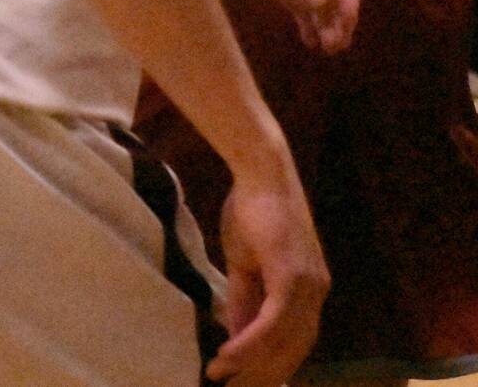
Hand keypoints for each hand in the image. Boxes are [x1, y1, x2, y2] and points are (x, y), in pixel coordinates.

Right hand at [208, 163, 326, 384]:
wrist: (261, 173)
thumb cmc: (253, 211)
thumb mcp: (245, 263)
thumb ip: (245, 299)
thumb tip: (236, 334)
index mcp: (309, 292)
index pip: (295, 342)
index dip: (269, 366)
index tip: (243, 383)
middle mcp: (317, 294)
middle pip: (293, 349)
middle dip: (261, 375)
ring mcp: (308, 285)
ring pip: (283, 341)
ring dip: (251, 364)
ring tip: (222, 377)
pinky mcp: (292, 276)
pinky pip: (272, 321)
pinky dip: (250, 341)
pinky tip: (228, 355)